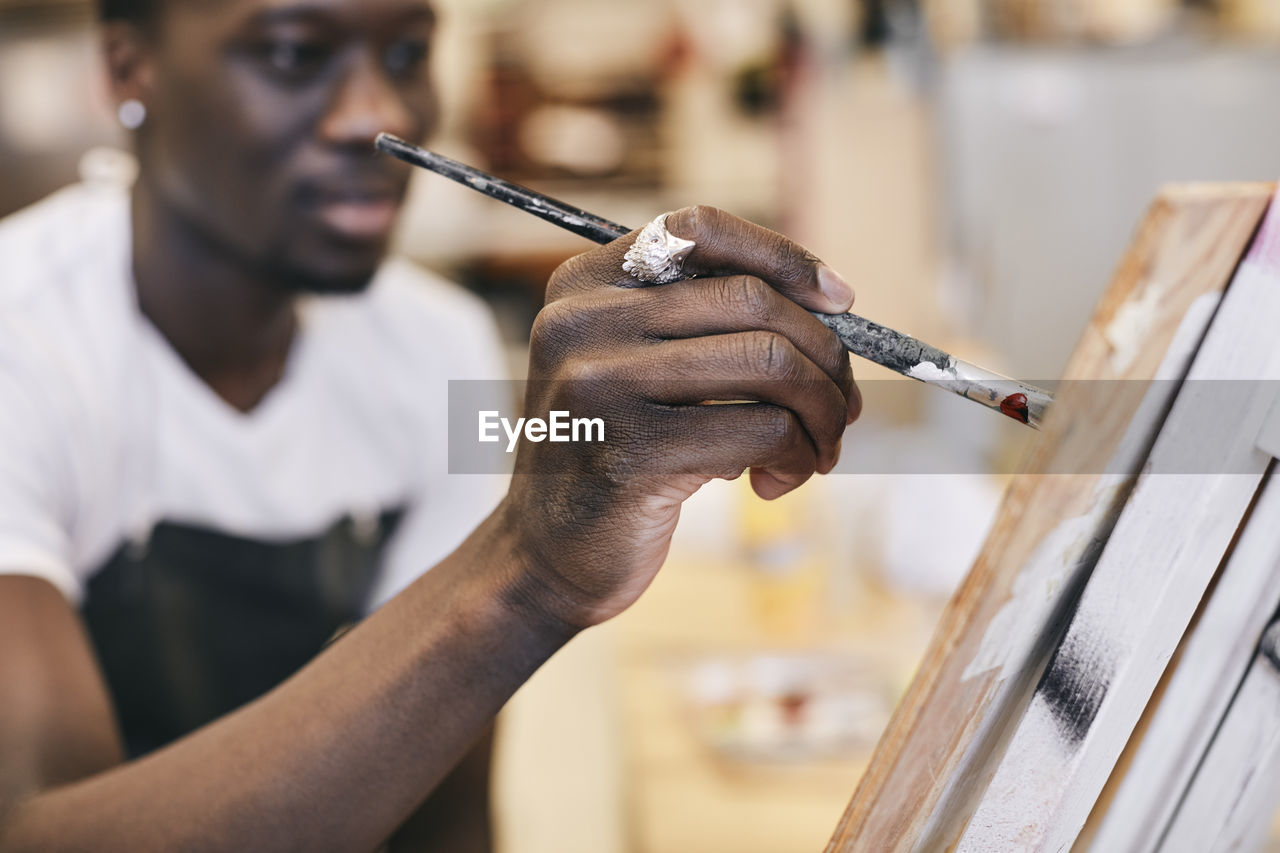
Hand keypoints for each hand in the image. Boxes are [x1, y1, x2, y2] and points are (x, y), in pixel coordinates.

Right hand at [498, 206, 860, 629]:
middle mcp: (583, 322)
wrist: (546, 555)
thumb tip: (834, 307)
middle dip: (825, 355)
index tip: (839, 301)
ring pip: (770, 362)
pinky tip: (775, 483)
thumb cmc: (616, 455)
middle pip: (752, 300)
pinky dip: (796, 456)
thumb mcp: (637, 368)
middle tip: (844, 407)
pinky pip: (762, 430)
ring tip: (817, 451)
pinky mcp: (632, 455)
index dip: (783, 256)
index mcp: (584, 286)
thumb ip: (703, 324)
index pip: (698, 229)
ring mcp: (601, 386)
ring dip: (822, 412)